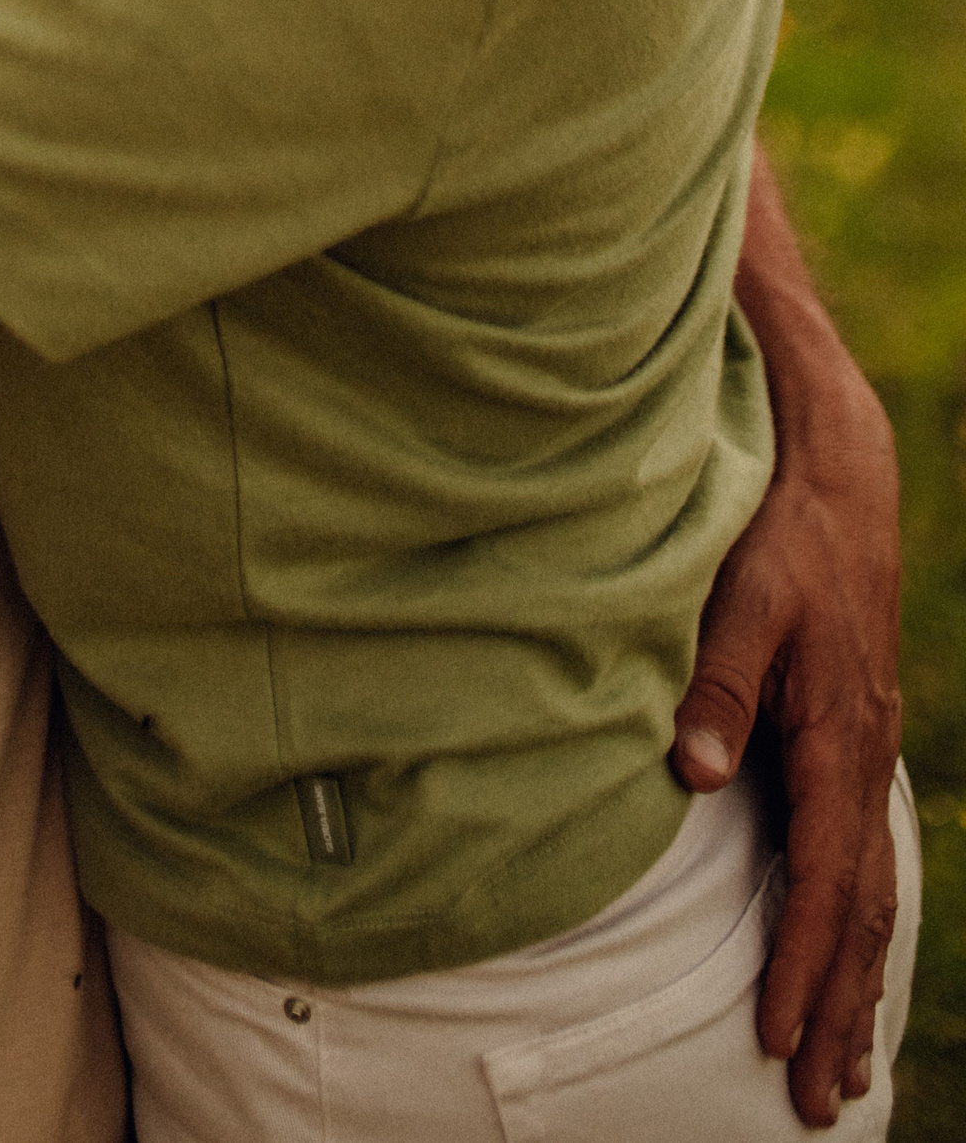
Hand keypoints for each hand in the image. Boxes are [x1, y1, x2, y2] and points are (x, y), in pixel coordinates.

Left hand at [672, 243, 903, 1126]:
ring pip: (868, 894)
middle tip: (818, 1100)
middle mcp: (860, 761)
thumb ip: (717, 685)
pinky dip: (856, 924)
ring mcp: (863, 755)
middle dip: (837, 1007)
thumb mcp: (742, 597)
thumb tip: (693, 774)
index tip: (780, 1041)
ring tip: (840, 1068)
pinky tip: (845, 958)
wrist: (840, 480)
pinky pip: (863, 858)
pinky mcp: (850, 741)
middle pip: (857, 912)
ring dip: (853, 981)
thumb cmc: (780, 536)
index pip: (823, 884)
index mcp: (836, 741)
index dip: (800, 966)